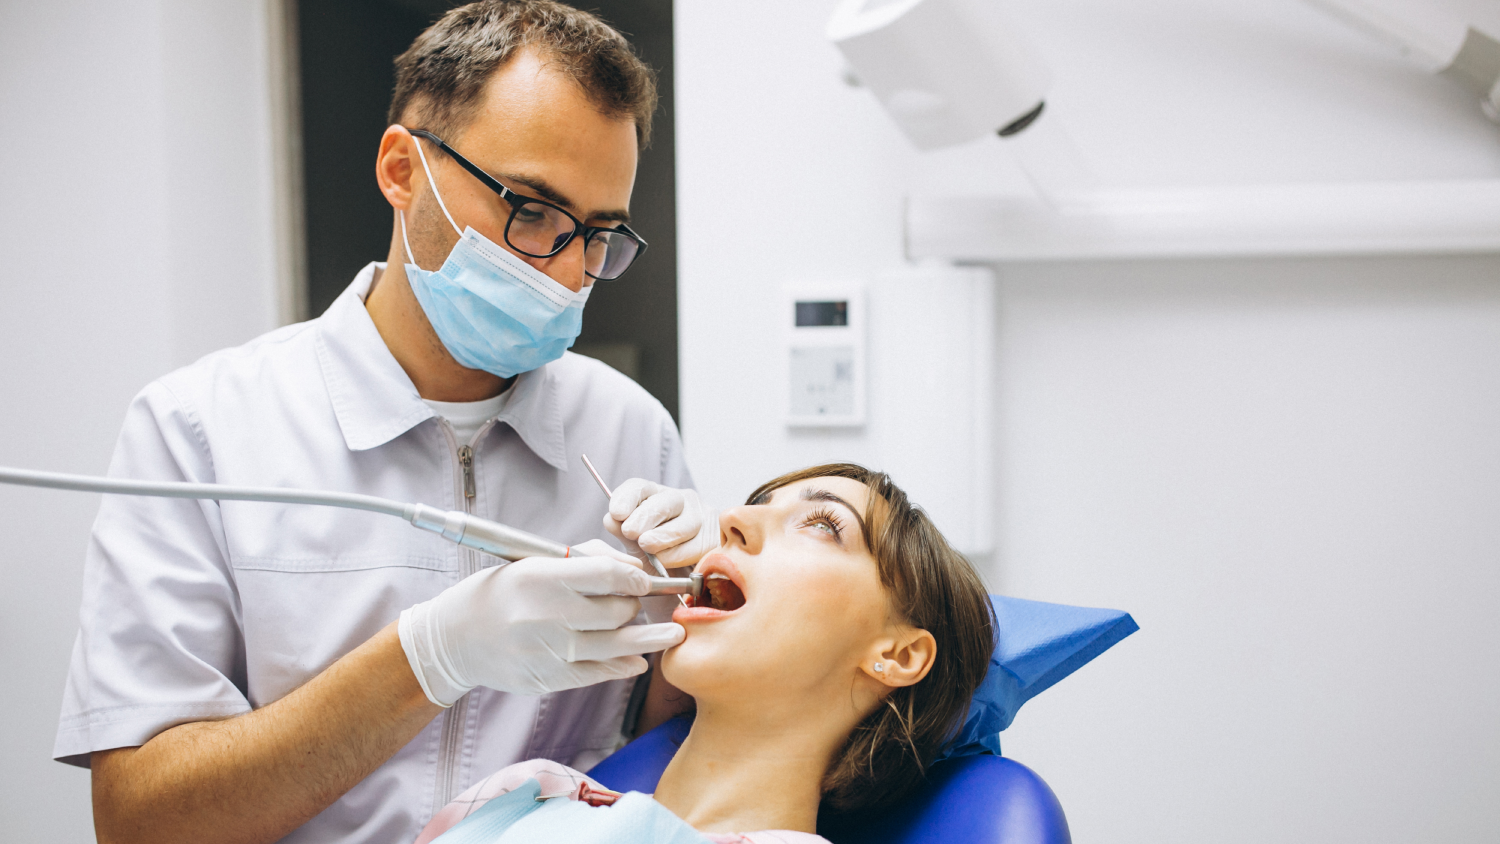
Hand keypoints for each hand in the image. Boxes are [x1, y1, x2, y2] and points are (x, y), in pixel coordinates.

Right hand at [398, 540, 685, 704]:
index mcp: (541, 578)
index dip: (636, 577)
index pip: (606, 574)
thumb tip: (632, 568)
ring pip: (616, 645)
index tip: (647, 580)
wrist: (454, 639)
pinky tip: (639, 660)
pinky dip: (623, 666)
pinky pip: (598, 673)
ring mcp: (548, 651)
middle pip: (616, 611)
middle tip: (636, 604)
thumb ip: (582, 561)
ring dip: (649, 640)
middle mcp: (546, 615)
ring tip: (673, 634)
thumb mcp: (532, 564)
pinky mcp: (548, 678)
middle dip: (634, 606)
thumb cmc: (500, 593)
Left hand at [603, 480, 719, 568]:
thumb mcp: (635, 547)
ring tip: (647, 546)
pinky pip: (699, 544)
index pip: (640, 487)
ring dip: (663, 536)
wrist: (683, 583)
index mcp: (655, 498)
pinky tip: (667, 561)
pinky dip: (680, 554)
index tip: (616, 513)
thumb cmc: (656, 561)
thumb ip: (623, 533)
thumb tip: (611, 519)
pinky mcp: (716, 538)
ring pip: (685, 523)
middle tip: (631, 531)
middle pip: (665, 501)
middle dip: (645, 516)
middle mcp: (681, 501)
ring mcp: (703, 517)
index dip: (627, 498)